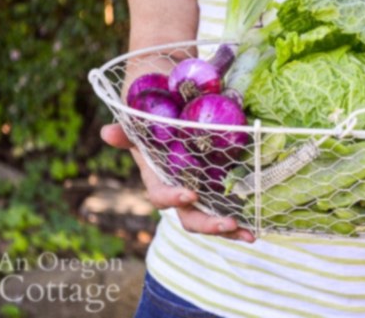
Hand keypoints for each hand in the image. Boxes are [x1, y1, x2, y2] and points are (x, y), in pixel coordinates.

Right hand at [100, 124, 254, 242]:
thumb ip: (127, 133)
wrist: (176, 131)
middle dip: (209, 224)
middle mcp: (180, 197)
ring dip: (231, 231)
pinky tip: (257, 228)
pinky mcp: (220, 197)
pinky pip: (230, 213)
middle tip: (228, 223)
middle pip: (191, 219)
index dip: (173, 198)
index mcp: (160, 182)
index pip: (162, 197)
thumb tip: (106, 132)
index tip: (190, 194)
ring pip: (213, 222)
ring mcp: (202, 200)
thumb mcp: (142, 130)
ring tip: (250, 234)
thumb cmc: (158, 131)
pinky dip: (242, 223)